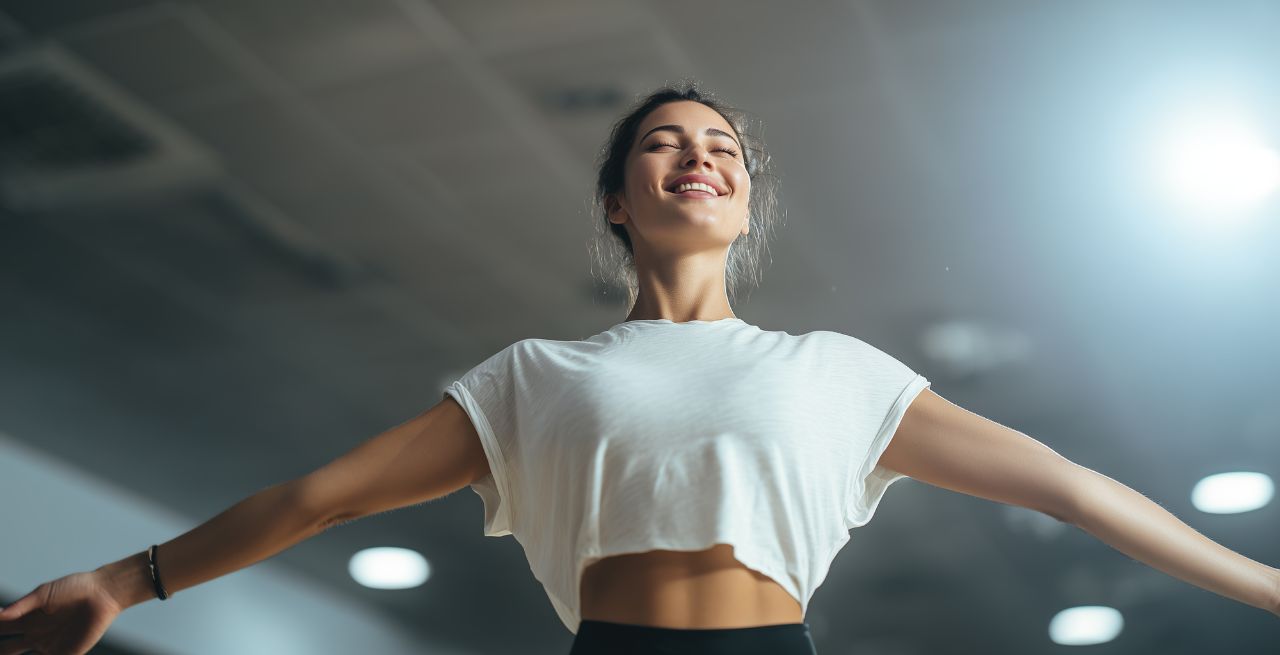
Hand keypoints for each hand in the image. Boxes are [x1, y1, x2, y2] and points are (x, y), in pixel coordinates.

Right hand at [0, 572, 122, 654]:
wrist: (103, 593)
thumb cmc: (75, 588)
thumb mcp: (44, 594)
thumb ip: (22, 605)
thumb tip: (0, 614)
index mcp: (27, 618)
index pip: (1, 627)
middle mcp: (34, 634)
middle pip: (6, 648)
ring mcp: (48, 646)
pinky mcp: (65, 653)